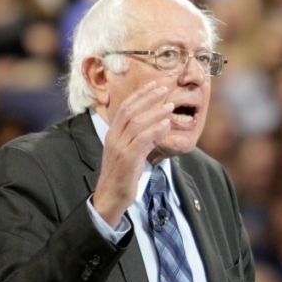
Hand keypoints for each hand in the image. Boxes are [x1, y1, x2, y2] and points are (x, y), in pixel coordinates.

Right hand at [92, 81, 173, 227]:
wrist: (111, 196)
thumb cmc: (123, 175)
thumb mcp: (133, 152)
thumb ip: (144, 138)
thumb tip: (160, 127)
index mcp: (113, 133)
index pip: (126, 107)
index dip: (140, 94)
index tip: (155, 84)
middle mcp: (114, 137)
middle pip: (130, 110)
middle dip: (148, 96)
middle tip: (165, 88)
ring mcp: (119, 147)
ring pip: (136, 123)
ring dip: (155, 112)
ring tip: (170, 105)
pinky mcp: (127, 159)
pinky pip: (141, 140)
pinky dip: (155, 130)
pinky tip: (166, 125)